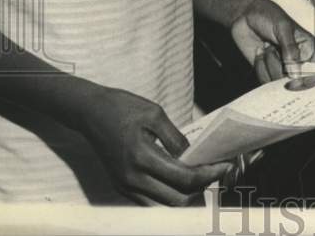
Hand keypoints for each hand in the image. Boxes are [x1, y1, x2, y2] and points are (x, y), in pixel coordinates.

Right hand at [80, 85, 231, 205]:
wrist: (89, 113)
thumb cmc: (122, 108)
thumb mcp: (154, 114)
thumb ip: (175, 138)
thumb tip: (194, 156)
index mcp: (142, 157)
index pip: (184, 178)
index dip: (209, 175)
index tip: (225, 166)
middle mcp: (132, 178)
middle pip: (177, 200)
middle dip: (201, 189)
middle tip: (216, 172)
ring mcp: (125, 186)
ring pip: (164, 206)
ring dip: (186, 196)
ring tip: (201, 178)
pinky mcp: (121, 187)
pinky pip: (150, 202)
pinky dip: (169, 196)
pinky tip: (181, 181)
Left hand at [229, 0, 314, 82]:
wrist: (244, 16)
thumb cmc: (268, 16)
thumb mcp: (283, 29)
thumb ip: (291, 51)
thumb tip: (296, 75)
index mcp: (308, 48)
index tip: (301, 77)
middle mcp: (297, 61)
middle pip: (298, 81)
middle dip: (284, 68)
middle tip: (277, 50)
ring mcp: (282, 68)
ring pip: (279, 82)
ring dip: (270, 63)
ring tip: (268, 46)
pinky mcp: (267, 72)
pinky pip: (265, 81)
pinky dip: (261, 67)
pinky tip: (260, 52)